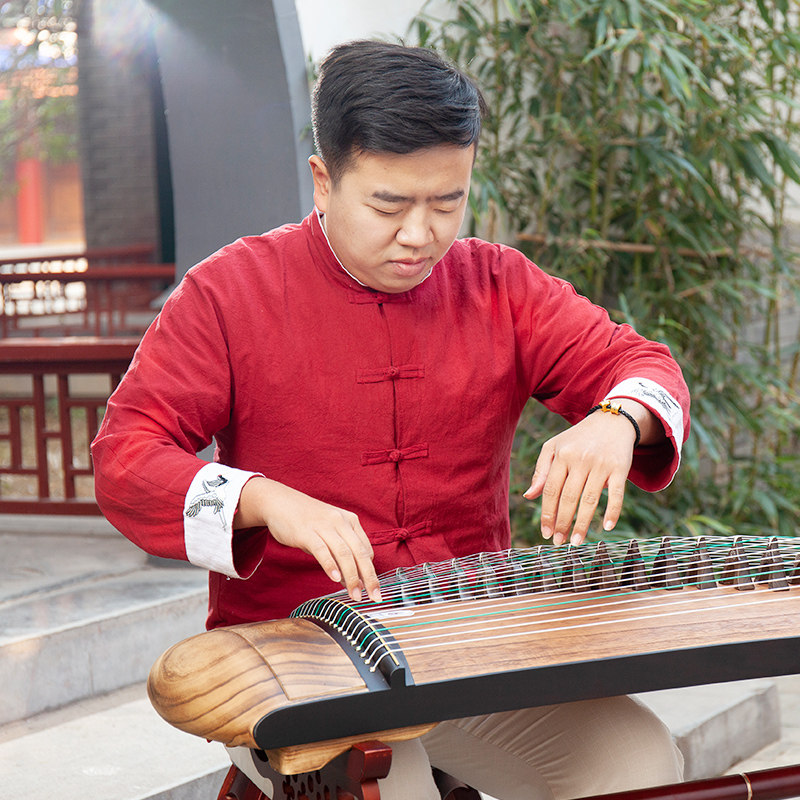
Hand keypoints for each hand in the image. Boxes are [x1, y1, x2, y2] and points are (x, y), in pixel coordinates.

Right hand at [237, 477, 380, 602]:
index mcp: (350, 521)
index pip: (366, 550)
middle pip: (359, 553)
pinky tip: (335, 579)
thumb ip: (341, 557)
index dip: (370, 572)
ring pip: (343, 553)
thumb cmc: (307, 522)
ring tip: (355, 595)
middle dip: (369, 577)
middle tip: (374, 597)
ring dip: (352, 577)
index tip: (372, 590)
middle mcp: (340, 522)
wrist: (281, 502)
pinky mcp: (307, 532)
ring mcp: (324, 526)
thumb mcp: (329, 535)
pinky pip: (322, 550)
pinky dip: (330, 565)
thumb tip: (353, 582)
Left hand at [523, 401, 656, 545]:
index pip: (551, 490)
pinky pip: (616, 494)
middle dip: (562, 523)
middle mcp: (580, 459)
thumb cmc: (578, 439)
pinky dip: (612, 512)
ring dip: (582, 524)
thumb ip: (541, 472)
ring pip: (590, 500)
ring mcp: (601, 464)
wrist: (612, 422)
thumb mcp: (554, 447)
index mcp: (561, 455)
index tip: (546, 533)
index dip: (547, 513)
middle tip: (559, 542)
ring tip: (576, 542)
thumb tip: (529, 497)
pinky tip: (606, 527)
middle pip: (568, 497)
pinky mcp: (620, 468)